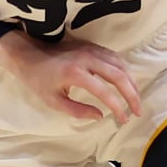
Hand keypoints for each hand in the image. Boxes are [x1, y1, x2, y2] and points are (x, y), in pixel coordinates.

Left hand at [0, 31, 142, 122]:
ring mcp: (91, 49)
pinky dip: (124, 71)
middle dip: (132, 95)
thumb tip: (100, 116)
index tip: (123, 120)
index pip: (105, 92)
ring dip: (131, 83)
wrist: (28, 53)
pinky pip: (115, 58)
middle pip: (119, 76)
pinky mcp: (92, 46)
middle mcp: (87, 58)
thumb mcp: (52, 101)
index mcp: (76, 73)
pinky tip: (127, 83)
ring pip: (120, 65)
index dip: (118, 108)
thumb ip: (77, 111)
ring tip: (135, 100)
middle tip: (138, 112)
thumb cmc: (38, 79)